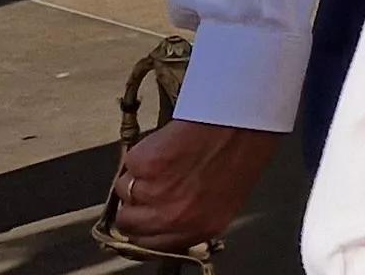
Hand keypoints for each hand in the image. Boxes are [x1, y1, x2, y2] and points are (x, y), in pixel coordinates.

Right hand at [107, 117, 278, 251]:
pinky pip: (128, 165)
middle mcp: (173, 218)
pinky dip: (141, 154)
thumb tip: (160, 222)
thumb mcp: (221, 201)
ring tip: (170, 159)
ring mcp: (155, 194)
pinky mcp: (144, 167)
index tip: (141, 216)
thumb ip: (189, 219)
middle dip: (134, 203)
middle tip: (151, 182)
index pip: (148, 245)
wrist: (241, 119)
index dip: (141, 229)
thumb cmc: (239, 153)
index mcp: (197, 229)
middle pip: (127, 223)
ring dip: (138, 175)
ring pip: (123, 191)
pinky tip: (167, 145)